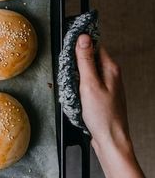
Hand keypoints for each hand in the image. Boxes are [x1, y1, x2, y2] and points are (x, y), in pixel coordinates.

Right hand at [75, 34, 130, 152]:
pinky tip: (74, 95)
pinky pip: (88, 84)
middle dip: (75, 62)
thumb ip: (85, 61)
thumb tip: (83, 38)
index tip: (67, 47)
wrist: (110, 139)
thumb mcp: (89, 84)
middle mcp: (111, 75)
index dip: (80, 44)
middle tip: (67, 72)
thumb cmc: (102, 115)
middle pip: (90, 58)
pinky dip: (78, 86)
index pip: (95, 45)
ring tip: (71, 87)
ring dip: (76, 76)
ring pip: (87, 72)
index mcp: (110, 68)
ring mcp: (107, 86)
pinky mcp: (102, 95)